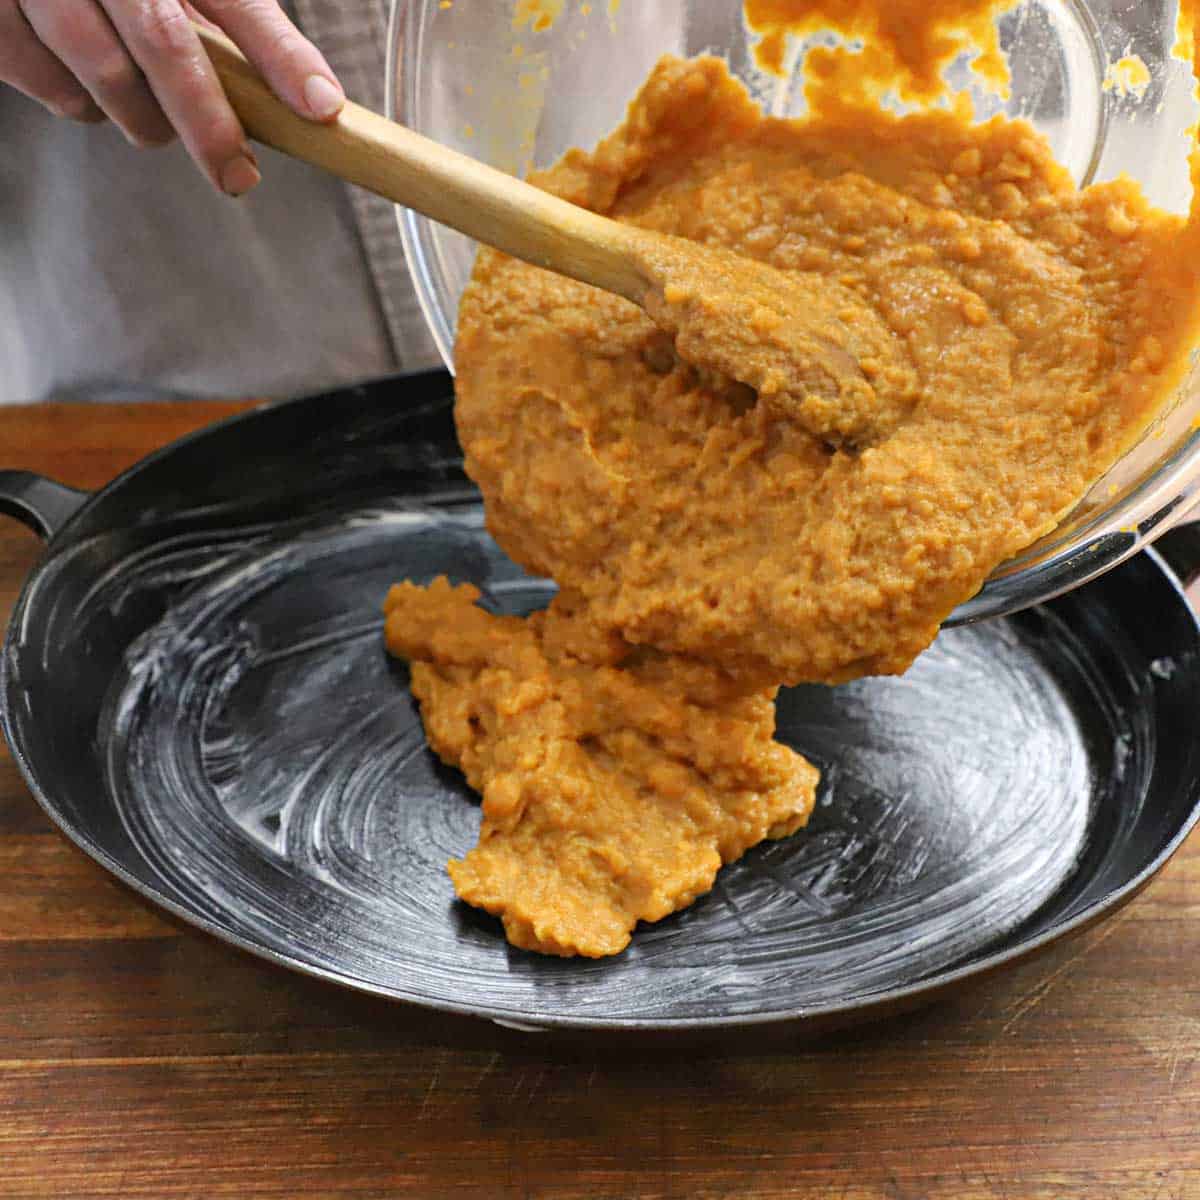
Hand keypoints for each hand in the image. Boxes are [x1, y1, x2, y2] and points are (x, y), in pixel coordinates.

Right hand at [0, 0, 344, 194]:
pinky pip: (48, 84)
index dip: (281, 57)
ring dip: (142, 118)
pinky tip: (88, 89)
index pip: (238, 3)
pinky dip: (77, 103)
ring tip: (153, 121)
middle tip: (237, 174)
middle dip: (209, 124)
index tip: (320, 109)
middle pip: (166, 45)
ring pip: (105, 74)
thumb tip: (298, 100)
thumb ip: (225, 24)